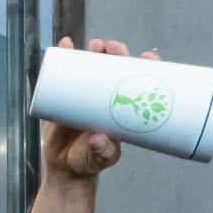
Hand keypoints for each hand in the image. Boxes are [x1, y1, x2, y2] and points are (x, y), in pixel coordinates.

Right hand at [40, 37, 162, 182]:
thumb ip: (101, 152)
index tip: (148, 57)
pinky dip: (65, 58)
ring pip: (92, 66)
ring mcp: (86, 95)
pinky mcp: (65, 96)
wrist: (64, 167)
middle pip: (116, 68)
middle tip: (114, 48)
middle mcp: (106, 98)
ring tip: (95, 45)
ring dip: (94, 52)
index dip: (146, 67)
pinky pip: (65, 74)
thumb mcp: (100, 158)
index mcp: (122, 110)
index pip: (139, 82)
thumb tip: (99, 139)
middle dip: (118, 53)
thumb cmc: (89, 161)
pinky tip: (65, 45)